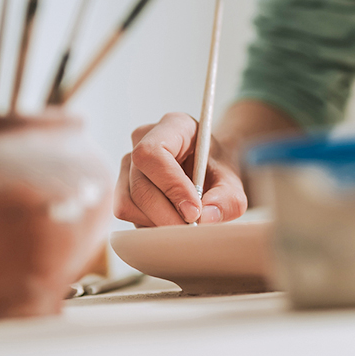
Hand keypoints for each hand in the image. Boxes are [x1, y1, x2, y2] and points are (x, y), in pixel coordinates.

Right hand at [113, 112, 246, 226]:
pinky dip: (147, 224)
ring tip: (183, 223)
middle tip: (191, 229)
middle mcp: (143, 139)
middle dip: (165, 214)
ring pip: (127, 202)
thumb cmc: (217, 168)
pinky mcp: (123, 184)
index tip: (193, 212)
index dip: (170, 186)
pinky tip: (170, 220)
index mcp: (173, 126)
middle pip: (139, 184)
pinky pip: (126, 212)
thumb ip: (227, 199)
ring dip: (155, 222)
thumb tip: (206, 218)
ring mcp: (128, 162)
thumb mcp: (231, 181)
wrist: (208, 169)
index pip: (152, 154)